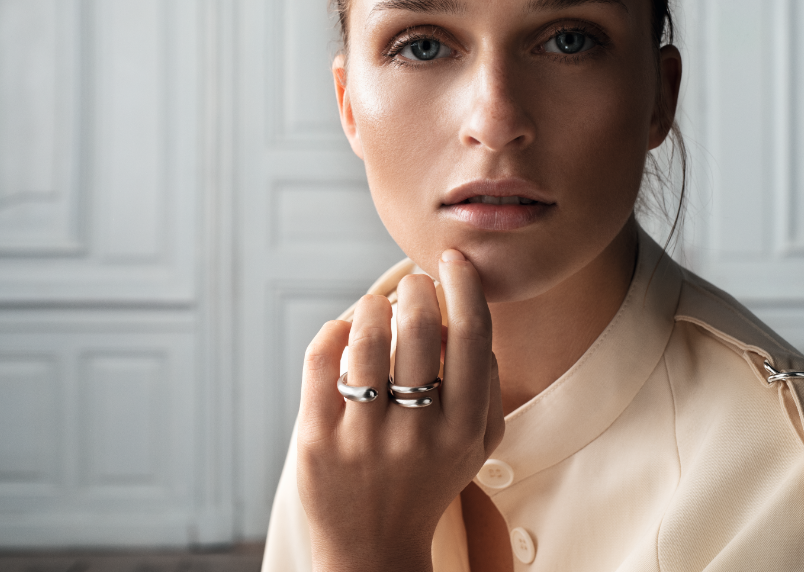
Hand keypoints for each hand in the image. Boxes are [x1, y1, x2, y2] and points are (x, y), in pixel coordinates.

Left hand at [297, 250, 505, 571]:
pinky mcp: (316, 439)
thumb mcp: (477, 443)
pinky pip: (321, 358)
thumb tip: (465, 313)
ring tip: (376, 309)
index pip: (472, 337)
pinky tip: (344, 334)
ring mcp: (362, 438)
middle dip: (415, 288)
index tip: (453, 260)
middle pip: (417, 327)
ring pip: (365, 335)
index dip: (464, 285)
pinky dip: (334, 330)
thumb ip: (487, 382)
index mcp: (463, 430)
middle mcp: (416, 434)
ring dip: (372, 305)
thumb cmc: (429, 478)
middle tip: (413, 286)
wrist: (374, 549)